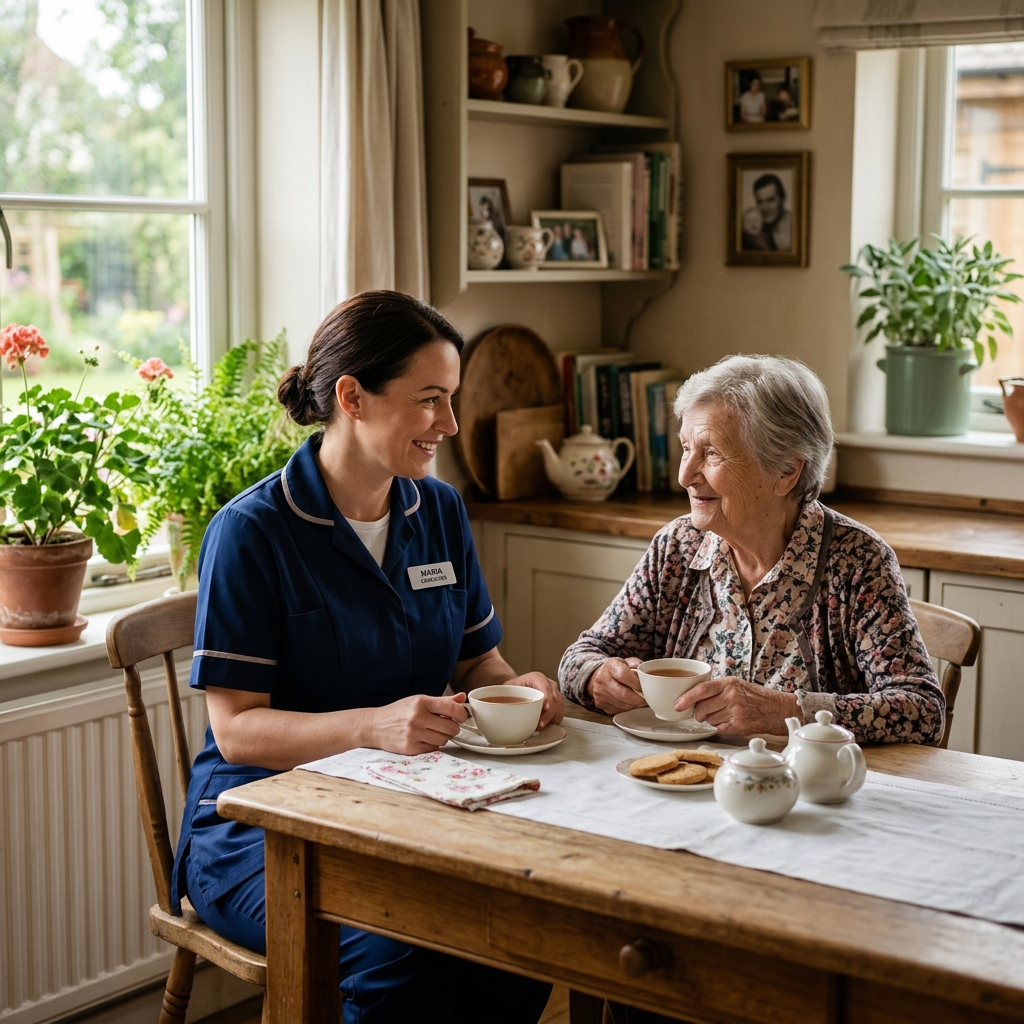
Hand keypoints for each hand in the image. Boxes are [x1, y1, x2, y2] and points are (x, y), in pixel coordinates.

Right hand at [367, 692, 469, 754]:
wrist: (374, 726)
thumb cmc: (398, 712)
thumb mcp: (418, 701)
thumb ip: (442, 701)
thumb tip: (462, 697)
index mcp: (421, 702)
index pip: (451, 708)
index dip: (462, 714)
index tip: (462, 716)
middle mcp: (417, 717)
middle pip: (451, 727)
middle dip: (453, 728)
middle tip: (447, 726)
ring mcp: (413, 734)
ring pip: (444, 740)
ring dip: (443, 737)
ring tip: (433, 731)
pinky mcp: (411, 747)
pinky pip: (433, 748)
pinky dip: (432, 744)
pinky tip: (424, 738)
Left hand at [507, 671, 563, 728]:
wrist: (518, 689)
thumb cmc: (513, 689)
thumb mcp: (507, 689)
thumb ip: (505, 695)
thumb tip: (500, 706)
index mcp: (537, 678)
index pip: (545, 687)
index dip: (547, 697)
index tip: (545, 708)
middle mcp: (548, 684)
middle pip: (554, 699)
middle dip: (549, 714)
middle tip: (540, 725)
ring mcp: (554, 693)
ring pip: (559, 707)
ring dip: (551, 719)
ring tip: (540, 727)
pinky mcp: (557, 702)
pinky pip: (559, 713)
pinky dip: (553, 721)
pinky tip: (545, 726)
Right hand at [587, 657, 647, 714]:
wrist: (598, 676)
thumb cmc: (616, 669)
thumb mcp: (626, 662)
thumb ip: (636, 664)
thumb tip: (644, 672)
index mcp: (610, 666)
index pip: (623, 675)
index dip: (636, 683)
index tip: (644, 687)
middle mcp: (602, 679)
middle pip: (623, 694)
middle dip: (638, 699)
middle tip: (646, 698)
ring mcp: (600, 693)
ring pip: (622, 704)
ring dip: (633, 704)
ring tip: (637, 699)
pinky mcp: (600, 703)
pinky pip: (618, 710)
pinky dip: (626, 707)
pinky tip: (627, 701)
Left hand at [675, 676, 798, 741]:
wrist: (775, 709)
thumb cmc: (753, 696)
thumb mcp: (735, 684)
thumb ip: (716, 689)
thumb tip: (692, 698)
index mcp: (728, 683)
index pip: (702, 690)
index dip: (687, 698)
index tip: (678, 705)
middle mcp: (731, 696)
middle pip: (702, 708)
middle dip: (699, 713)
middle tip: (704, 713)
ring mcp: (735, 712)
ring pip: (709, 720)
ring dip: (711, 720)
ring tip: (723, 715)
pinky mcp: (738, 726)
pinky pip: (718, 729)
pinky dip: (720, 728)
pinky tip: (729, 722)